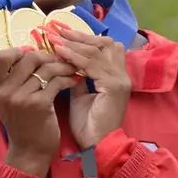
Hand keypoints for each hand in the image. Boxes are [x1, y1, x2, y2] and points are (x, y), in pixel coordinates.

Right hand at [0, 48, 79, 175]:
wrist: (30, 151)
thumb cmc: (22, 123)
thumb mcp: (9, 100)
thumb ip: (14, 78)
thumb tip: (30, 51)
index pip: (0, 56)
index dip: (19, 51)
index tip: (34, 57)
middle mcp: (4, 90)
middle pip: (28, 57)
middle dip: (48, 56)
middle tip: (60, 61)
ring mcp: (20, 97)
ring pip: (46, 68)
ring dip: (62, 66)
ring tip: (71, 68)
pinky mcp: (39, 104)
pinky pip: (57, 81)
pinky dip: (68, 78)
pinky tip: (73, 81)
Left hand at [46, 26, 131, 149]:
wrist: (98, 146)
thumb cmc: (89, 126)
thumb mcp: (80, 96)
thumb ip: (78, 78)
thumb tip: (66, 62)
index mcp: (116, 77)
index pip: (105, 49)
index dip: (85, 39)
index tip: (63, 33)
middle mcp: (122, 76)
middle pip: (105, 44)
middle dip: (81, 36)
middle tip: (59, 30)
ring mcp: (120, 80)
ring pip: (98, 52)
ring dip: (74, 44)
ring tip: (55, 38)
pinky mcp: (114, 87)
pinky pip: (92, 66)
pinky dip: (75, 57)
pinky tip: (60, 52)